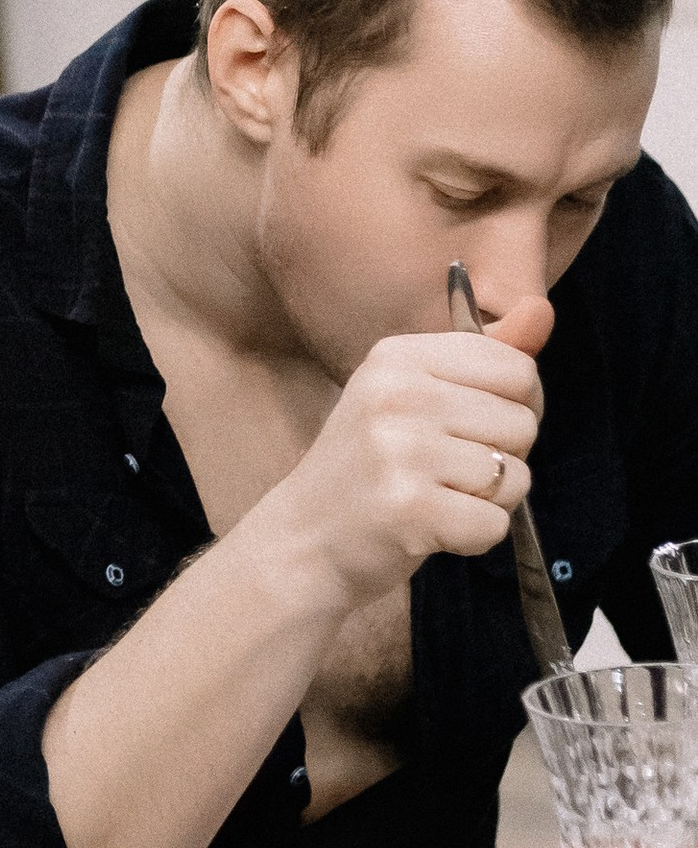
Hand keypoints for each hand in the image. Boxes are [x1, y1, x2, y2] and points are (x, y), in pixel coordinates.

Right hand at [260, 298, 553, 611]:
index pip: (516, 367)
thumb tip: (541, 309)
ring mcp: (401, 452)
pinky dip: (474, 537)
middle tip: (447, 470)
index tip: (479, 426)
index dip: (518, 405)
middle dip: (502, 456)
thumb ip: (483, 356)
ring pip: (514, 475)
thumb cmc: (369, 467)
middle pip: (523, 422)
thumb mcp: (413, 395)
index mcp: (397, 356)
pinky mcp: (410, 508)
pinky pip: (495, 524)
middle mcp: (397, 395)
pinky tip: (432, 528)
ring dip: (490, 500)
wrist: (305, 539)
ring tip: (438, 497)